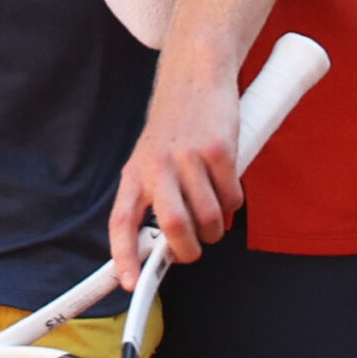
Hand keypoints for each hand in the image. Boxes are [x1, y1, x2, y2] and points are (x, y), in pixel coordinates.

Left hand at [109, 54, 243, 284]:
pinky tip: (229, 191)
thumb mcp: (151, 159)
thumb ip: (155, 197)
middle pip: (173, 226)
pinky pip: (231, 197)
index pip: (122, 222)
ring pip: (208, 217)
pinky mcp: (219, 150)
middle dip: (188, 250)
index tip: (131, 283)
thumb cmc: (174, 124)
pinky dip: (234, 203)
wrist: (194, 74)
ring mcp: (189, 157)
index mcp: (135, 173)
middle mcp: (158, 166)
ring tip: (215, 217)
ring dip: (216, 228)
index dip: (124, 257)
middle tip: (195, 249)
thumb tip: (165, 246)